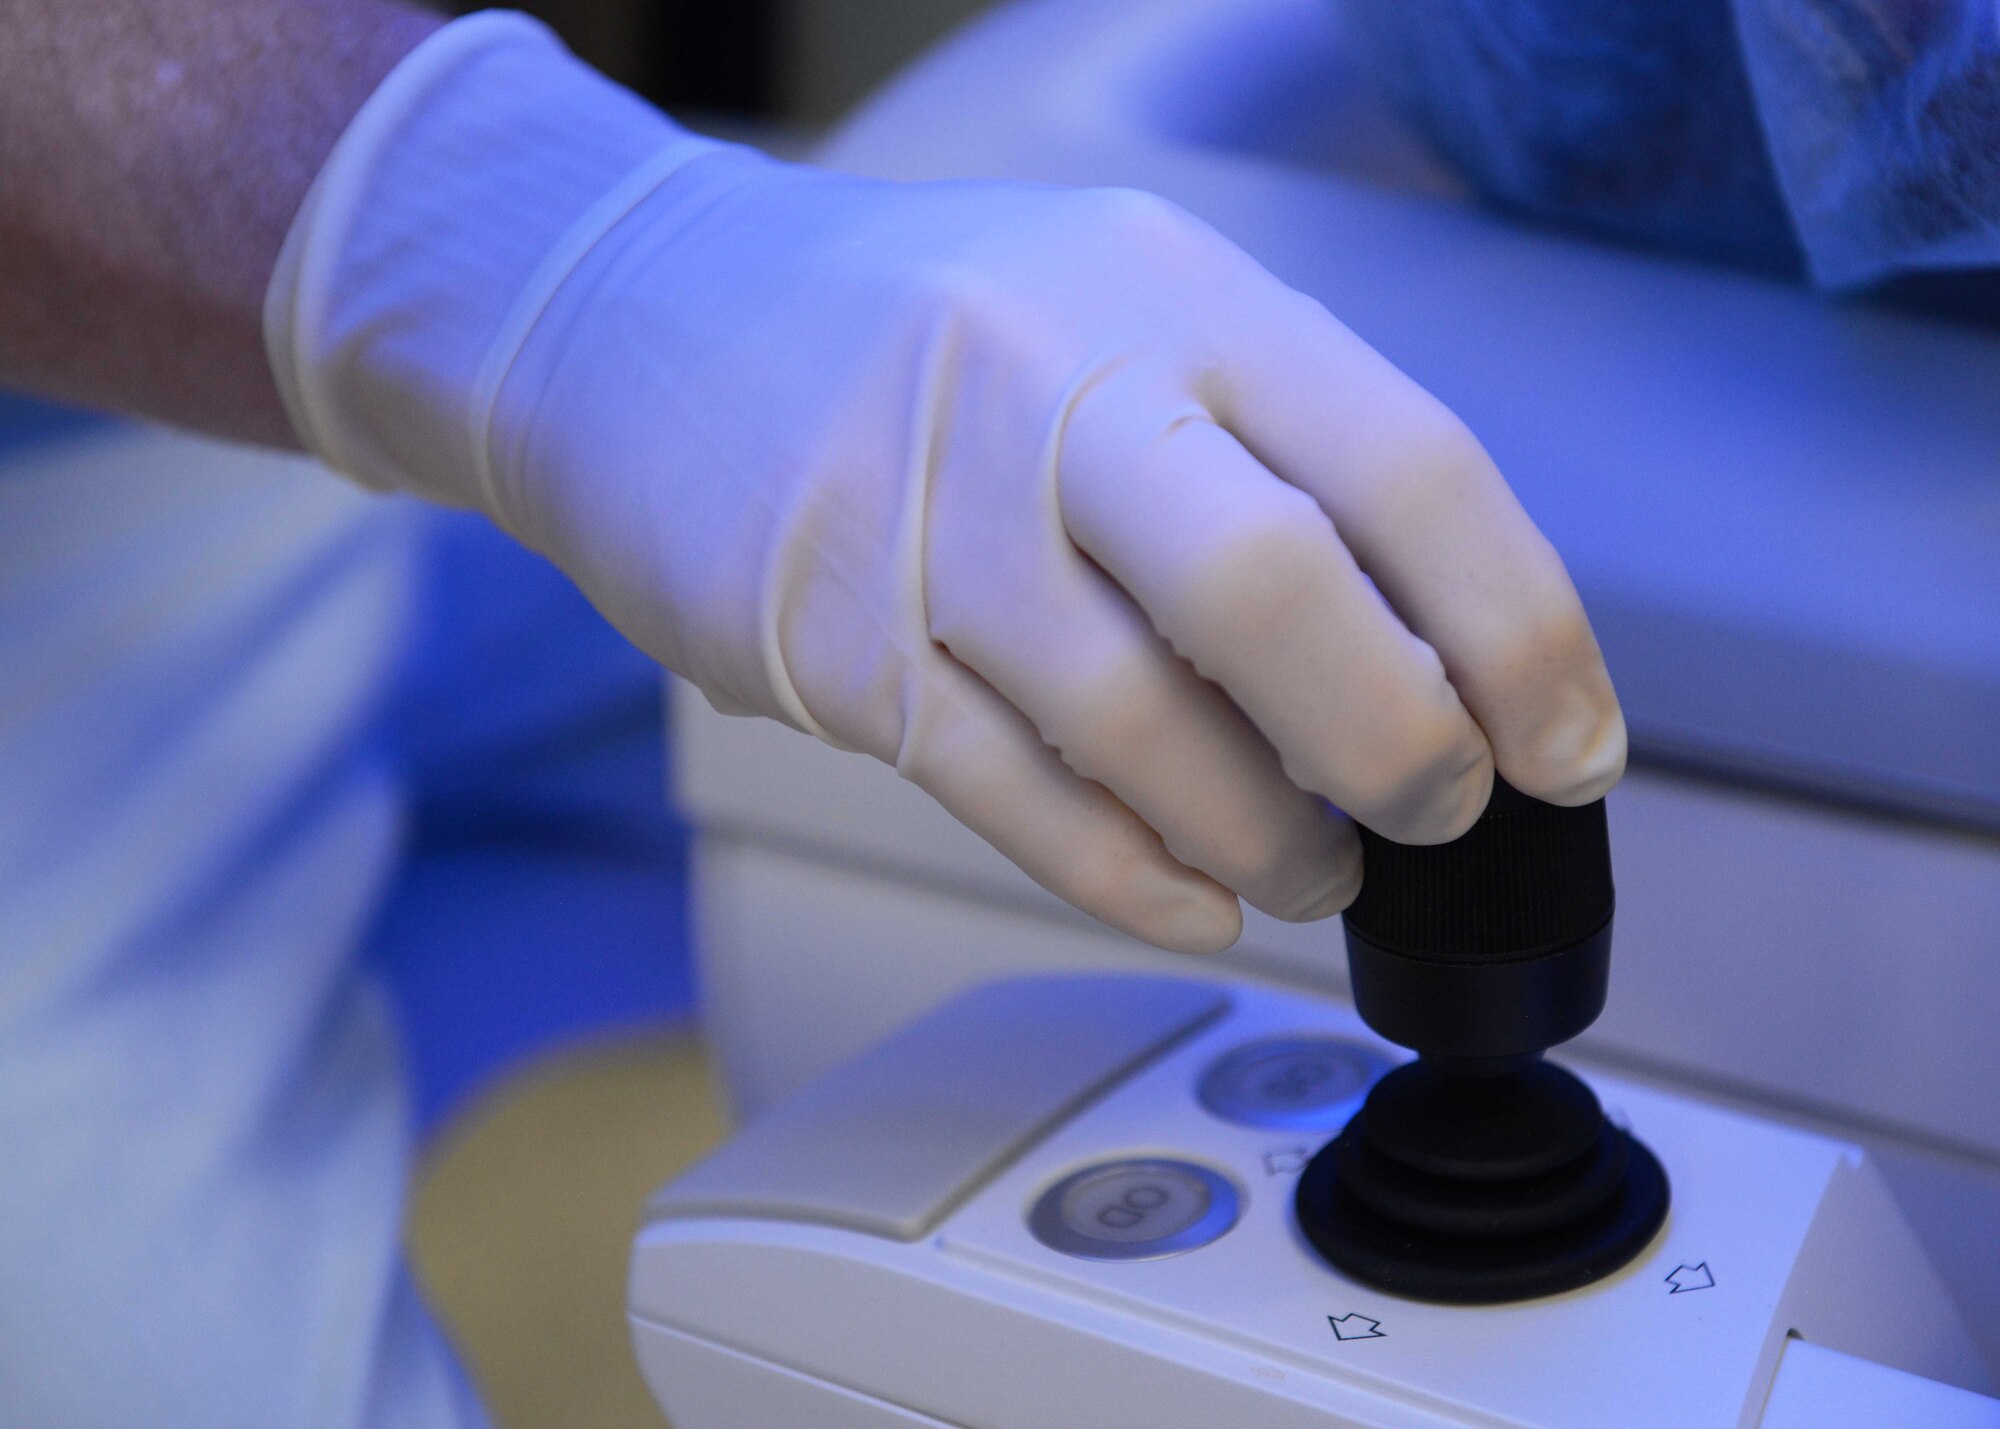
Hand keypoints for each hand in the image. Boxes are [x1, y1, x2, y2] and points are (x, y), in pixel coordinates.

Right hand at [271, 16, 1624, 953]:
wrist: (635, 317)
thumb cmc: (911, 328)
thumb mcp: (1117, 304)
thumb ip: (1271, 445)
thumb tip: (1438, 645)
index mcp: (1166, 294)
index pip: (1408, 465)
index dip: (1521, 632)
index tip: (1567, 745)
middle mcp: (1049, 387)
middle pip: (1279, 598)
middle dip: (1400, 748)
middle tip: (1434, 807)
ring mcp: (927, 520)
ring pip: (1142, 727)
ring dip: (1262, 836)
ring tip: (1302, 863)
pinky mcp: (831, 641)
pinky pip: (1016, 796)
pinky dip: (1131, 872)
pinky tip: (1189, 889)